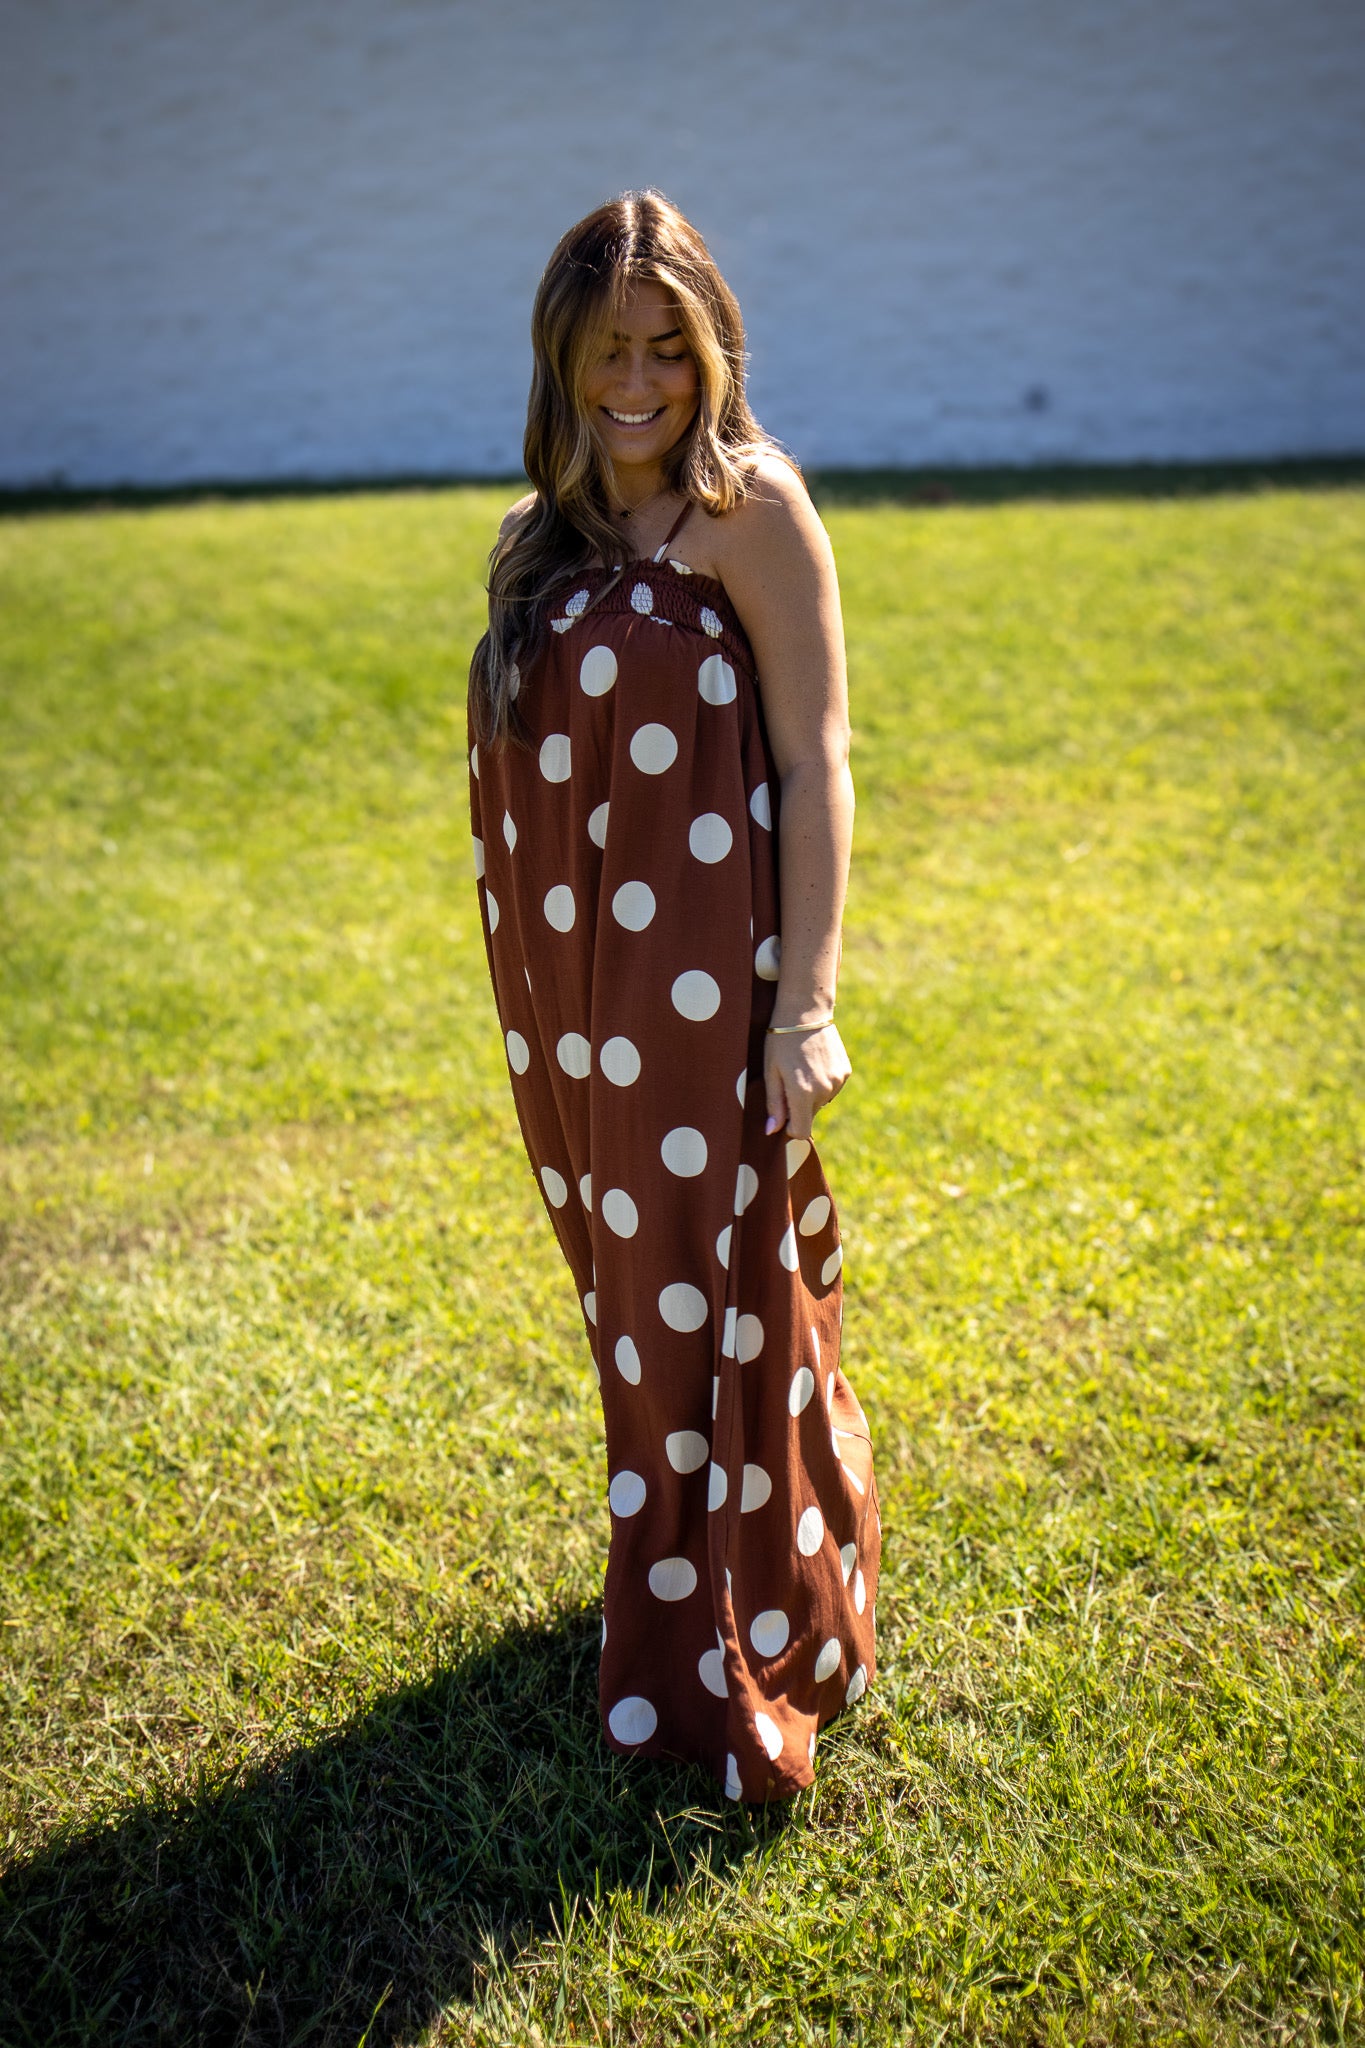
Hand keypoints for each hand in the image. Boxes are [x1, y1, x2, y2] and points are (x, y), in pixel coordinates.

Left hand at [763, 1022, 851, 1139]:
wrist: (805, 1011)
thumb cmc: (780, 1041)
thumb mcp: (771, 1072)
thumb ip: (774, 1104)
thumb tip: (773, 1131)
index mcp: (802, 1093)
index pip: (801, 1131)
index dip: (790, 1127)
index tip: (783, 1115)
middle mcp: (823, 1090)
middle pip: (810, 1115)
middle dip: (799, 1106)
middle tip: (789, 1079)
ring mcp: (837, 1081)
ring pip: (821, 1101)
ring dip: (812, 1093)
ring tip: (802, 1067)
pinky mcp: (845, 1072)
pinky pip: (832, 1087)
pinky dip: (823, 1082)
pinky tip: (815, 1062)